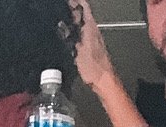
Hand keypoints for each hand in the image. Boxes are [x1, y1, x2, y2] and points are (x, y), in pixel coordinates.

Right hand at [68, 0, 134, 120]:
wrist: (104, 80)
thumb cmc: (94, 68)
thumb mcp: (78, 52)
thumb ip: (70, 38)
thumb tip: (61, 26)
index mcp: (91, 28)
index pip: (84, 7)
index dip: (77, 1)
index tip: (68, 1)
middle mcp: (93, 30)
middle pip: (83, 14)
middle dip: (73, 10)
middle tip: (61, 10)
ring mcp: (93, 38)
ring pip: (82, 24)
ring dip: (73, 21)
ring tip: (62, 21)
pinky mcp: (92, 47)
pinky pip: (82, 34)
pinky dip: (75, 31)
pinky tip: (68, 35)